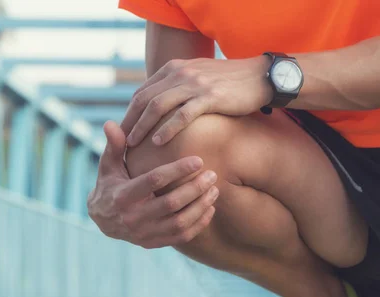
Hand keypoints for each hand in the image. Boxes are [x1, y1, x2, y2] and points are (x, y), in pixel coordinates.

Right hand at [87, 121, 219, 248]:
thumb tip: (111, 123)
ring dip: (200, 206)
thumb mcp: (108, 165)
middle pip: (171, 203)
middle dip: (195, 188)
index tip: (198, 160)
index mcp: (122, 196)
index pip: (154, 181)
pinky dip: (198, 223)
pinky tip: (210, 208)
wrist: (103, 220)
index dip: (177, 170)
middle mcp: (133, 218)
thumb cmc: (110, 184)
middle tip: (212, 175)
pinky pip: (181, 237)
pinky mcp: (153, 243)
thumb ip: (114, 145)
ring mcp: (144, 233)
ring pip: (179, 222)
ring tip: (214, 190)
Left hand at [122, 56, 271, 146]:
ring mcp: (194, 84)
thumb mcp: (198, 78)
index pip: (143, 92)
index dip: (129, 114)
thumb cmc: (229, 83)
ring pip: (158, 106)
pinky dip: (167, 128)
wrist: (259, 76)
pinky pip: (182, 114)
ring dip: (142, 126)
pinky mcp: (209, 96)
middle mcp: (180, 73)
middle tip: (120, 143)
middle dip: (130, 122)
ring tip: (133, 145)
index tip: (122, 133)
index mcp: (174, 68)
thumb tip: (161, 109)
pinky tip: (158, 142)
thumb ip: (178, 88)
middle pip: (145, 99)